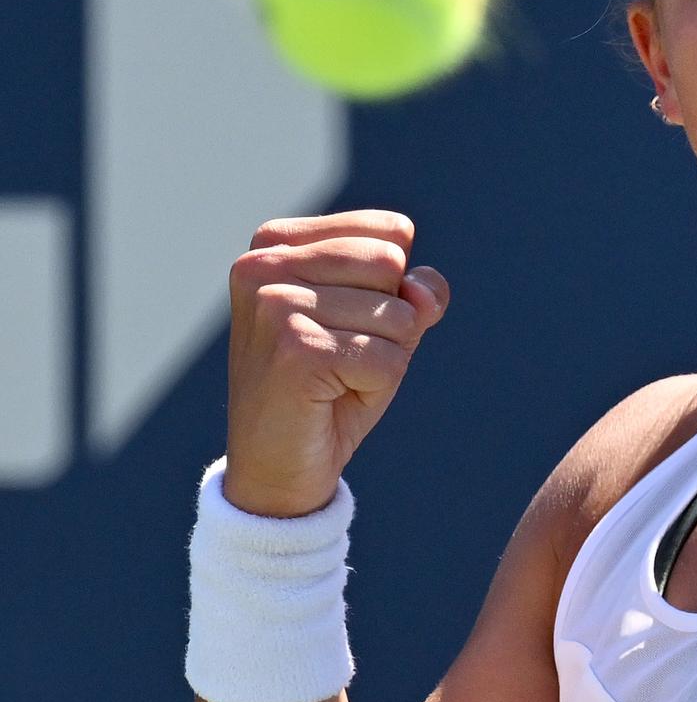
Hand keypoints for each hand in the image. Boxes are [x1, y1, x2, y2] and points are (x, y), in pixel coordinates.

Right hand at [224, 209, 449, 515]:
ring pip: (396, 316)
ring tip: (335, 380)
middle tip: (343, 358)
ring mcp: (276, 303)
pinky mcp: (296, 348)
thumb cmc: (327, 393)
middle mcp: (266, 263)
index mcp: (278, 242)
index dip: (393, 290)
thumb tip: (425, 291)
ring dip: (383, 360)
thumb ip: (414, 295)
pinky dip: (376, 388)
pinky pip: (388, 359)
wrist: (277, 467)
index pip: (392, 234)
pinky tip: (332, 398)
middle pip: (392, 267)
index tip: (345, 324)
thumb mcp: (380, 330)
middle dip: (389, 323)